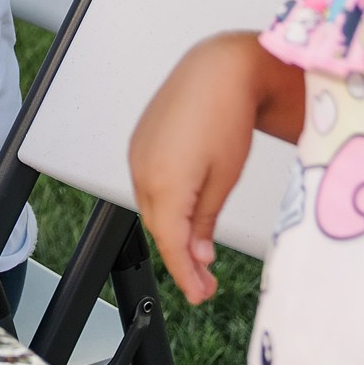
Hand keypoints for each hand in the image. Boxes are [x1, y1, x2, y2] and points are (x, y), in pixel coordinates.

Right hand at [129, 31, 287, 303]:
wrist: (217, 69)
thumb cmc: (226, 115)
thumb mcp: (224, 178)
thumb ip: (204, 220)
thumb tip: (197, 254)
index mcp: (164, 182)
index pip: (171, 243)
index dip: (185, 275)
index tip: (200, 295)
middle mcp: (142, 169)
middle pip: (157, 228)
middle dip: (179, 258)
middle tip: (204, 283)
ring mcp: (137, 154)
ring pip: (151, 208)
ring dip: (170, 232)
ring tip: (197, 253)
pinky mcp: (140, 143)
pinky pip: (147, 185)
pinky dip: (163, 207)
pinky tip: (182, 214)